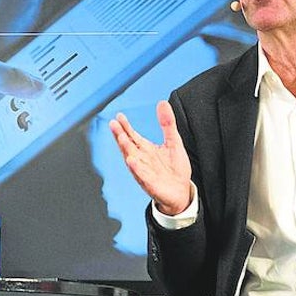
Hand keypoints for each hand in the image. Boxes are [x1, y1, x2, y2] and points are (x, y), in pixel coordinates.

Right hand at [109, 100, 192, 215]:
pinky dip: (136, 169)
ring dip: (126, 149)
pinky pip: (142, 176)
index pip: (132, 136)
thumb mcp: (174, 141)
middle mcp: (141, 160)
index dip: (125, 126)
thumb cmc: (175, 169)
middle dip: (120, 135)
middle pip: (128, 146)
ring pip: (132, 160)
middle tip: (114, 124)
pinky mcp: (151, 184)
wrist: (181, 192)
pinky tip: (131, 161)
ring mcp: (144, 172)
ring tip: (121, 138)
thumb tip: (162, 103)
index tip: (119, 116)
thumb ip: (167, 123)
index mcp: (146, 149)